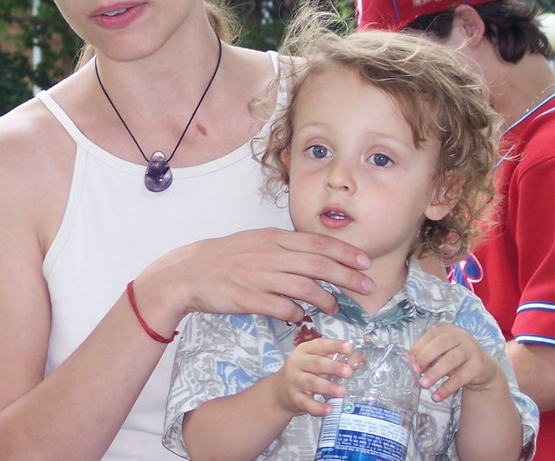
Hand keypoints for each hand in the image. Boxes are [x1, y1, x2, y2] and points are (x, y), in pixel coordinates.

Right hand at [141, 228, 373, 325]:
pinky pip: (283, 308)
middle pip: (318, 265)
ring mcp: (260, 277)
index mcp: (272, 239)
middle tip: (367, 287)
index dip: (344, 252)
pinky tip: (302, 316)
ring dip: (326, 300)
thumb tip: (311, 255)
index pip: (317, 243)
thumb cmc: (223, 258)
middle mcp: (270, 255)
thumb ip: (282, 248)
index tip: (364, 261)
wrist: (188, 273)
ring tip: (336, 308)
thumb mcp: (254, 242)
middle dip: (348, 276)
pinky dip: (298, 313)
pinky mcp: (250, 299)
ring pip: (305, 288)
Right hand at [267, 338, 354, 416]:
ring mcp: (294, 380)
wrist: (279, 391)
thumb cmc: (304, 373)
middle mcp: (297, 363)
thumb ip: (337, 360)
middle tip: (349, 372)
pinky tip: (329, 409)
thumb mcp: (317, 363)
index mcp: (305, 350)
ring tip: (343, 391)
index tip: (349, 348)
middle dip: (333, 367)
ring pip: (311, 382)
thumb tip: (359, 360)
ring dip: (327, 387)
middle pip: (316, 363)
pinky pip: (306, 403)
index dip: (334, 346)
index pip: (320, 345)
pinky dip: (317, 407)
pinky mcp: (294, 398)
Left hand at [408, 324, 505, 402]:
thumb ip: (428, 355)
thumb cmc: (457, 358)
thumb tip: (411, 361)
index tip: (409, 360)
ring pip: (451, 360)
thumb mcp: (442, 354)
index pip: (431, 335)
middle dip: (425, 357)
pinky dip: (446, 388)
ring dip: (435, 373)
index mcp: (449, 331)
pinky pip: (460, 378)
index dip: (419, 347)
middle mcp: (461, 337)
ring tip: (423, 384)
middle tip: (415, 370)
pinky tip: (437, 396)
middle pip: (441, 344)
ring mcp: (471, 350)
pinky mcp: (478, 366)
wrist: (484, 368)